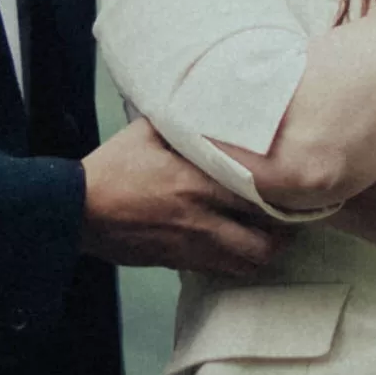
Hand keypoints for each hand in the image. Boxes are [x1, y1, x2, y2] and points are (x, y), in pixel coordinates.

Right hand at [79, 119, 293, 276]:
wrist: (75, 209)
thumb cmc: (113, 166)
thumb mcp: (150, 132)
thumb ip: (186, 122)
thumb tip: (215, 103)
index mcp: (196, 182)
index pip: (260, 197)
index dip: (286, 197)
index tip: (300, 189)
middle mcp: (200, 219)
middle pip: (263, 243)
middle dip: (284, 235)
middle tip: (292, 219)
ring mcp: (190, 247)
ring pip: (246, 265)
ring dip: (263, 253)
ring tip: (269, 236)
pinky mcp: (177, 263)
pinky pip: (222, 271)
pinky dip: (237, 263)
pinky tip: (238, 246)